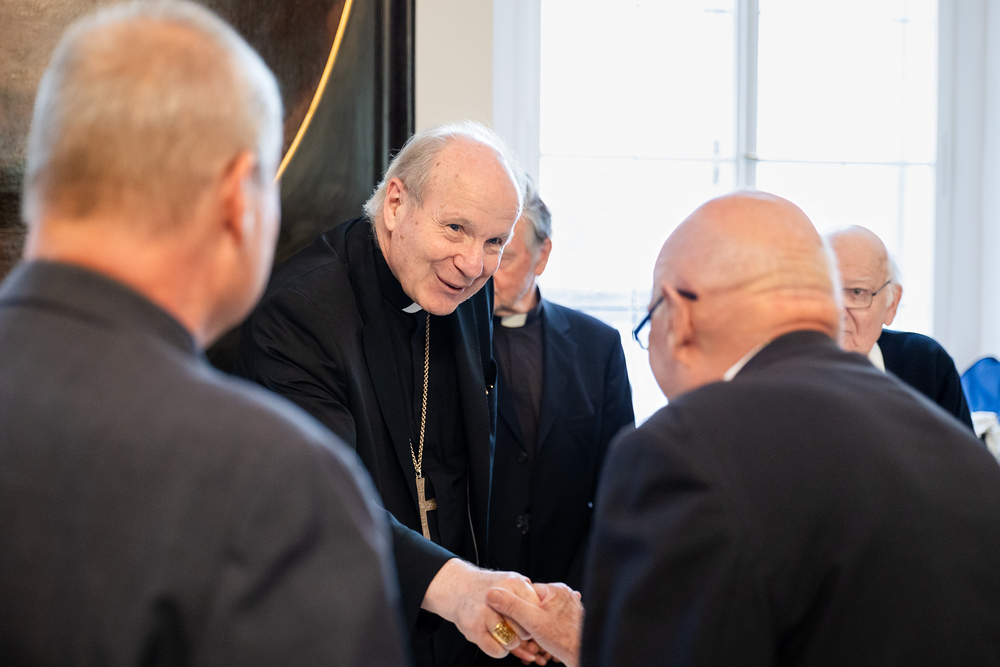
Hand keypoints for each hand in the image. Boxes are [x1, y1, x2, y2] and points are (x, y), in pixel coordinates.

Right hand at [422, 558, 540, 657]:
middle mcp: (498, 596)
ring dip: (512, 643)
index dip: (536, 619)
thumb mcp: (510, 581)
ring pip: (512, 641)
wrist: (457, 587)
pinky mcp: (474, 627)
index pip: (535, 608)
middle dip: (524, 634)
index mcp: (512, 583)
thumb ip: (527, 593)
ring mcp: (485, 613)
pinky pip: (497, 650)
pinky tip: (498, 642)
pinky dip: (501, 651)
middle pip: (525, 627)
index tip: (532, 623)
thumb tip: (547, 608)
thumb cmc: (487, 588)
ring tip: (508, 635)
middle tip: (519, 630)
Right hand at [487, 582, 582, 666]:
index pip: (526, 593)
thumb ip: (512, 606)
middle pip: (534, 604)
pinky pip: (552, 621)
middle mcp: (564, 594)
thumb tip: (493, 593)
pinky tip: (547, 640)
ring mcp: (568, 606)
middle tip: (529, 635)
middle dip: (528, 620)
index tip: (517, 622)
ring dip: (537, 628)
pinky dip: (547, 631)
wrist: (583, 655)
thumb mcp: (532, 621)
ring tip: (539, 640)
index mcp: (555, 589)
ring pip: (542, 614)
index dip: (518, 609)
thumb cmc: (563, 639)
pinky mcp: (570, 618)